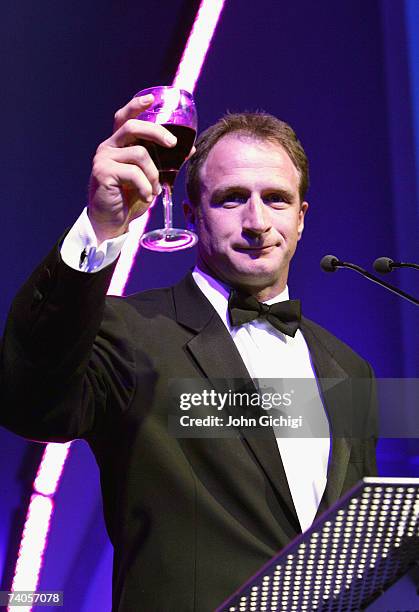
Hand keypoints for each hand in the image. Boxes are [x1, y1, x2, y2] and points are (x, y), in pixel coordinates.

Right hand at [88, 94, 177, 243]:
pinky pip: (133, 173)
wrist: (111, 222)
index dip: (137, 106)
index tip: (152, 98)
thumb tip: (190, 149)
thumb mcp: (150, 178)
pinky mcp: (102, 173)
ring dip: (153, 174)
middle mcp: (108, 147)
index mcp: (118, 144)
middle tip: (173, 144)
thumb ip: (164, 162)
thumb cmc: (129, 199)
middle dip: (156, 132)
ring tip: (153, 191)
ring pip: (139, 154)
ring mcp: (103, 159)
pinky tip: (145, 198)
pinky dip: (145, 187)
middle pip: (132, 127)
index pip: (124, 117)